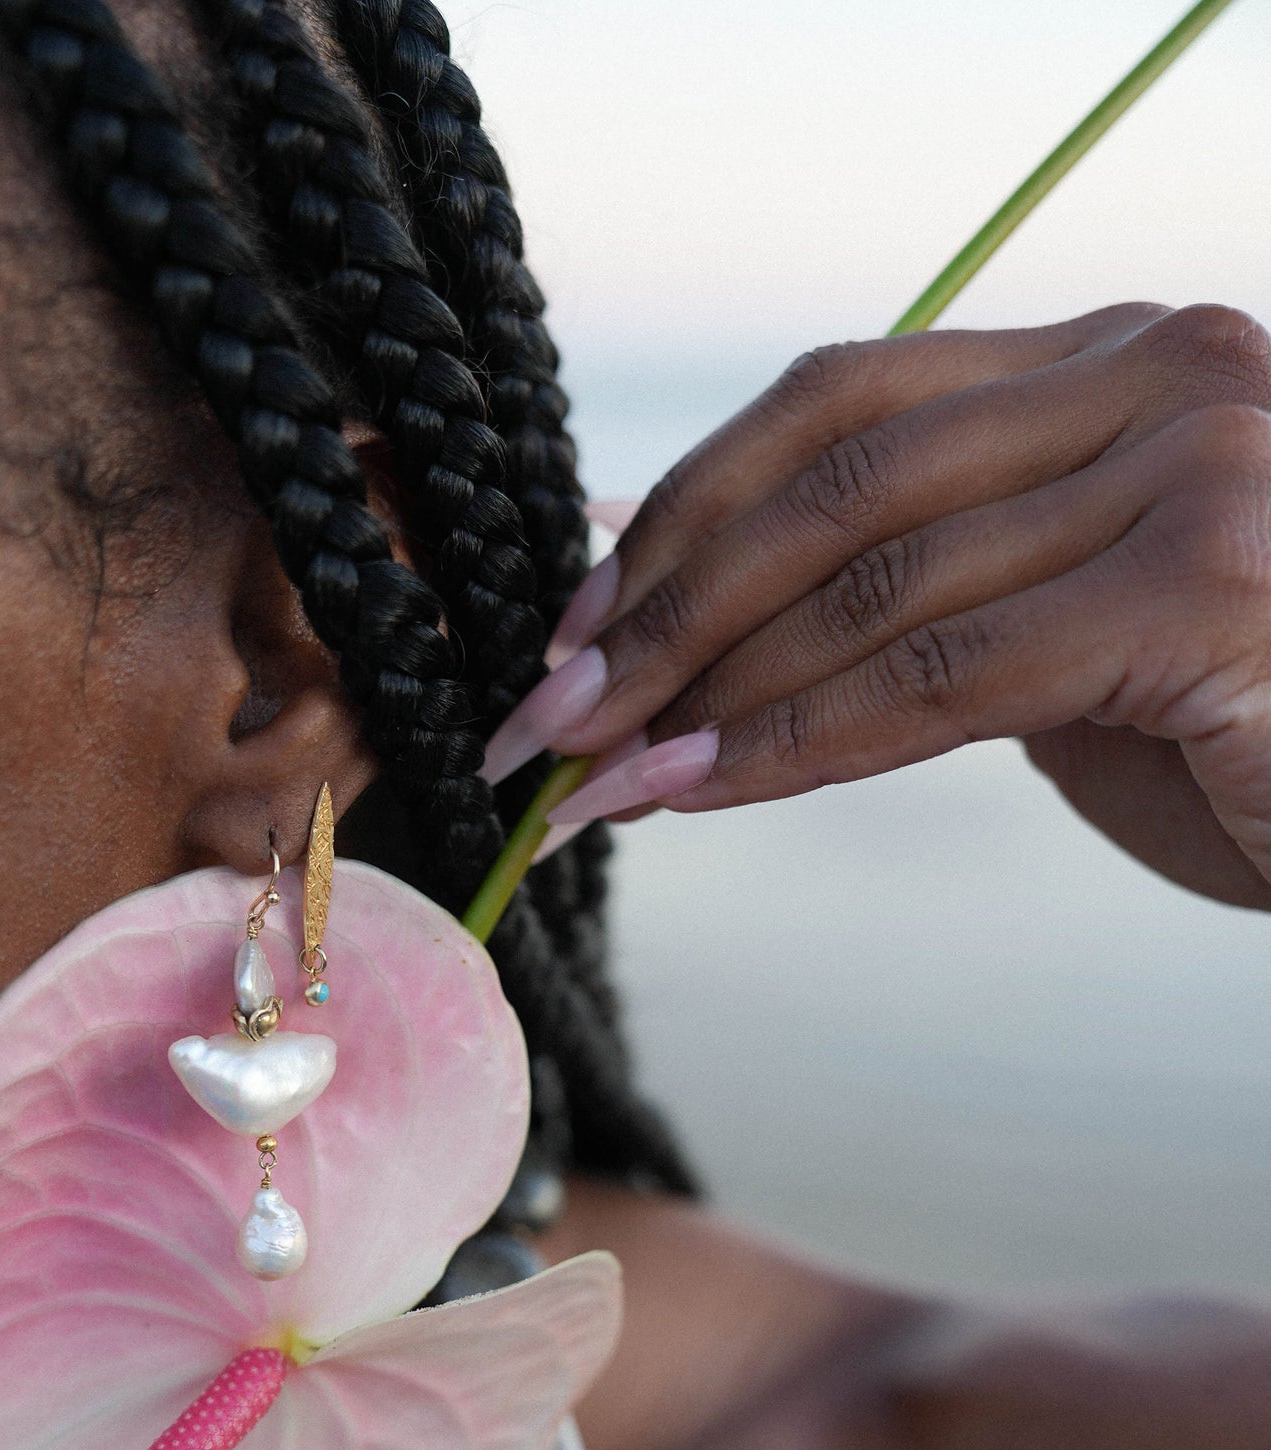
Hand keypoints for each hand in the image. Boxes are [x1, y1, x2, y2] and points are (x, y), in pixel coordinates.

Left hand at [486, 305, 1270, 907]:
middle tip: (545, 720)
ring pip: (873, 579)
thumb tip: (734, 622)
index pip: (841, 401)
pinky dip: (797, 740)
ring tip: (596, 780)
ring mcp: (1195, 469)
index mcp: (1117, 361)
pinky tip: (700, 791)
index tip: (578, 626)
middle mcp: (1161, 375)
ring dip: (707, 689)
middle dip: (663, 607)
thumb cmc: (1253, 740)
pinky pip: (941, 675)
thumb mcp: (1076, 639)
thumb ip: (939, 597)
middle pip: (835, 475)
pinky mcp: (1203, 591)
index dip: (686, 510)